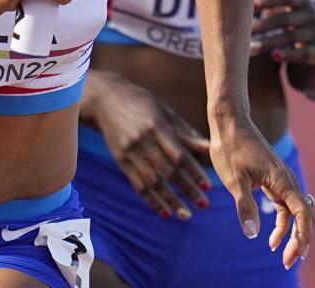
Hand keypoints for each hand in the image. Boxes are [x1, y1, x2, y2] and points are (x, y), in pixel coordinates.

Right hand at [89, 73, 212, 220]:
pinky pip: (137, 184)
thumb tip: (209, 148)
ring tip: (185, 215)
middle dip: (186, 189)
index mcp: (157, 126)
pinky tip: (164, 212)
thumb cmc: (141, 103)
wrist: (105, 100)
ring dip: (170, 201)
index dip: (193, 171)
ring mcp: (130, 152)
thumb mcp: (165, 111)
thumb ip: (186, 132)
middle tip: (203, 204)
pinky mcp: (121, 161)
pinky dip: (151, 200)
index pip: (178, 154)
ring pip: (152, 182)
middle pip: (167, 171)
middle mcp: (143, 141)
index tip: (207, 186)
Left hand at [209, 120, 314, 269]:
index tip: (294, 255)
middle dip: (300, 240)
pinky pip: (284, 206)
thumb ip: (244, 206)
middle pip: (303, 215)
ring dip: (292, 234)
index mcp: (281, 180)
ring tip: (283, 255)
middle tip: (288, 261)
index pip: (302, 213)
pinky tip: (272, 238)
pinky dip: (282, 223)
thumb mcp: (234, 179)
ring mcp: (280, 180)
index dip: (302, 236)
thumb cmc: (230, 147)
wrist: (229, 123)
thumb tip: (252, 234)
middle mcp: (286, 180)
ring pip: (295, 212)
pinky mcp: (272, 180)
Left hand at [252, 0, 314, 64]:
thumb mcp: (287, 5)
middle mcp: (311, 15)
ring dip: (268, 43)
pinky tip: (274, 56)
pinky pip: (302, 53)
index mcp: (302, 0)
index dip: (269, 0)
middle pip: (284, 20)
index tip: (252, 5)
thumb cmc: (296, 16)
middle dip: (262, 26)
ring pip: (290, 38)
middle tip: (243, 31)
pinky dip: (289, 55)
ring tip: (249, 48)